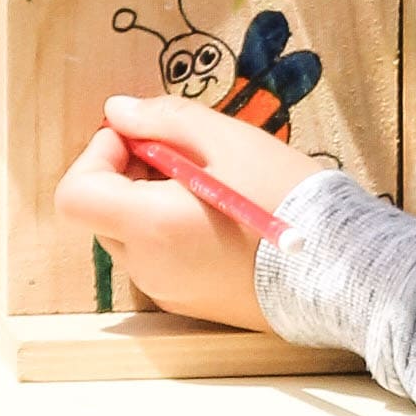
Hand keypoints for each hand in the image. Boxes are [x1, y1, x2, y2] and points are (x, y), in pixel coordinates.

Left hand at [52, 91, 300, 331]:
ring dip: (149, 204)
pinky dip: (170, 233)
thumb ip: (164, 119)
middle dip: (125, 176)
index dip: (95, 156)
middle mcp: (148, 266)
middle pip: (102, 214)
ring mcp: (168, 291)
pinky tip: (218, 218)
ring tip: (206, 185)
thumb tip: (117, 111)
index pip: (74, 195)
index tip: (138, 139)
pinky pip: (159, 260)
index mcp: (150, 226)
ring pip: (131, 237)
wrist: (341, 270)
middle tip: (178, 153)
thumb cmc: (287, 198)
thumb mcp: (228, 141)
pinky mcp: (190, 304)